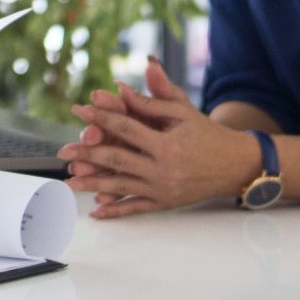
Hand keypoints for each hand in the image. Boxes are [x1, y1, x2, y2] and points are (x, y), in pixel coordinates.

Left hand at [60, 61, 264, 218]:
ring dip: (92, 185)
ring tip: (69, 182)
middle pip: (116, 160)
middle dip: (87, 155)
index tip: (79, 110)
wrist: (236, 165)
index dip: (100, 117)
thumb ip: (151, 99)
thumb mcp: (183, 111)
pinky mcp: (164, 203)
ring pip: (120, 187)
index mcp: (167, 143)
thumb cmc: (208, 134)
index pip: (125, 127)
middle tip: (63, 152)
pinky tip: (95, 212)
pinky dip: (115, 212)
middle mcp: (162, 168)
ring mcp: (162, 189)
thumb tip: (120, 88)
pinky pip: (135, 209)